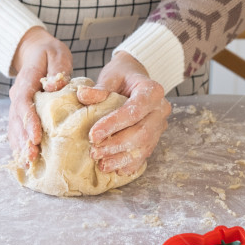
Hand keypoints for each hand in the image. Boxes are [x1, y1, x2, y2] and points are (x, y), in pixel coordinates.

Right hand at [8, 27, 71, 164]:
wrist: (34, 51)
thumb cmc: (49, 54)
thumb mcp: (57, 54)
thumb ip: (57, 70)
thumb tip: (54, 87)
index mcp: (26, 81)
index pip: (24, 103)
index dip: (28, 121)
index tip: (36, 137)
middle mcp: (17, 95)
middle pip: (16, 121)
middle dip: (23, 140)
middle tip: (32, 156)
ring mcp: (16, 105)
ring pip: (14, 128)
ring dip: (20, 146)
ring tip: (28, 163)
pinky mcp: (20, 113)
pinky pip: (17, 130)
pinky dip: (19, 145)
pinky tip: (25, 160)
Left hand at [77, 51, 171, 174]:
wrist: (135, 77)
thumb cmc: (122, 75)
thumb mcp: (111, 76)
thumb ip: (100, 89)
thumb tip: (83, 95)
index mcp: (153, 91)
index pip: (133, 111)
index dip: (113, 124)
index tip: (93, 135)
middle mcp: (161, 109)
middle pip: (142, 132)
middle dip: (117, 145)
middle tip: (94, 152)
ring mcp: (160, 124)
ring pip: (144, 146)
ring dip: (122, 157)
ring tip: (101, 164)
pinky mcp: (155, 136)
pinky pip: (145, 153)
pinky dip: (130, 163)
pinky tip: (115, 168)